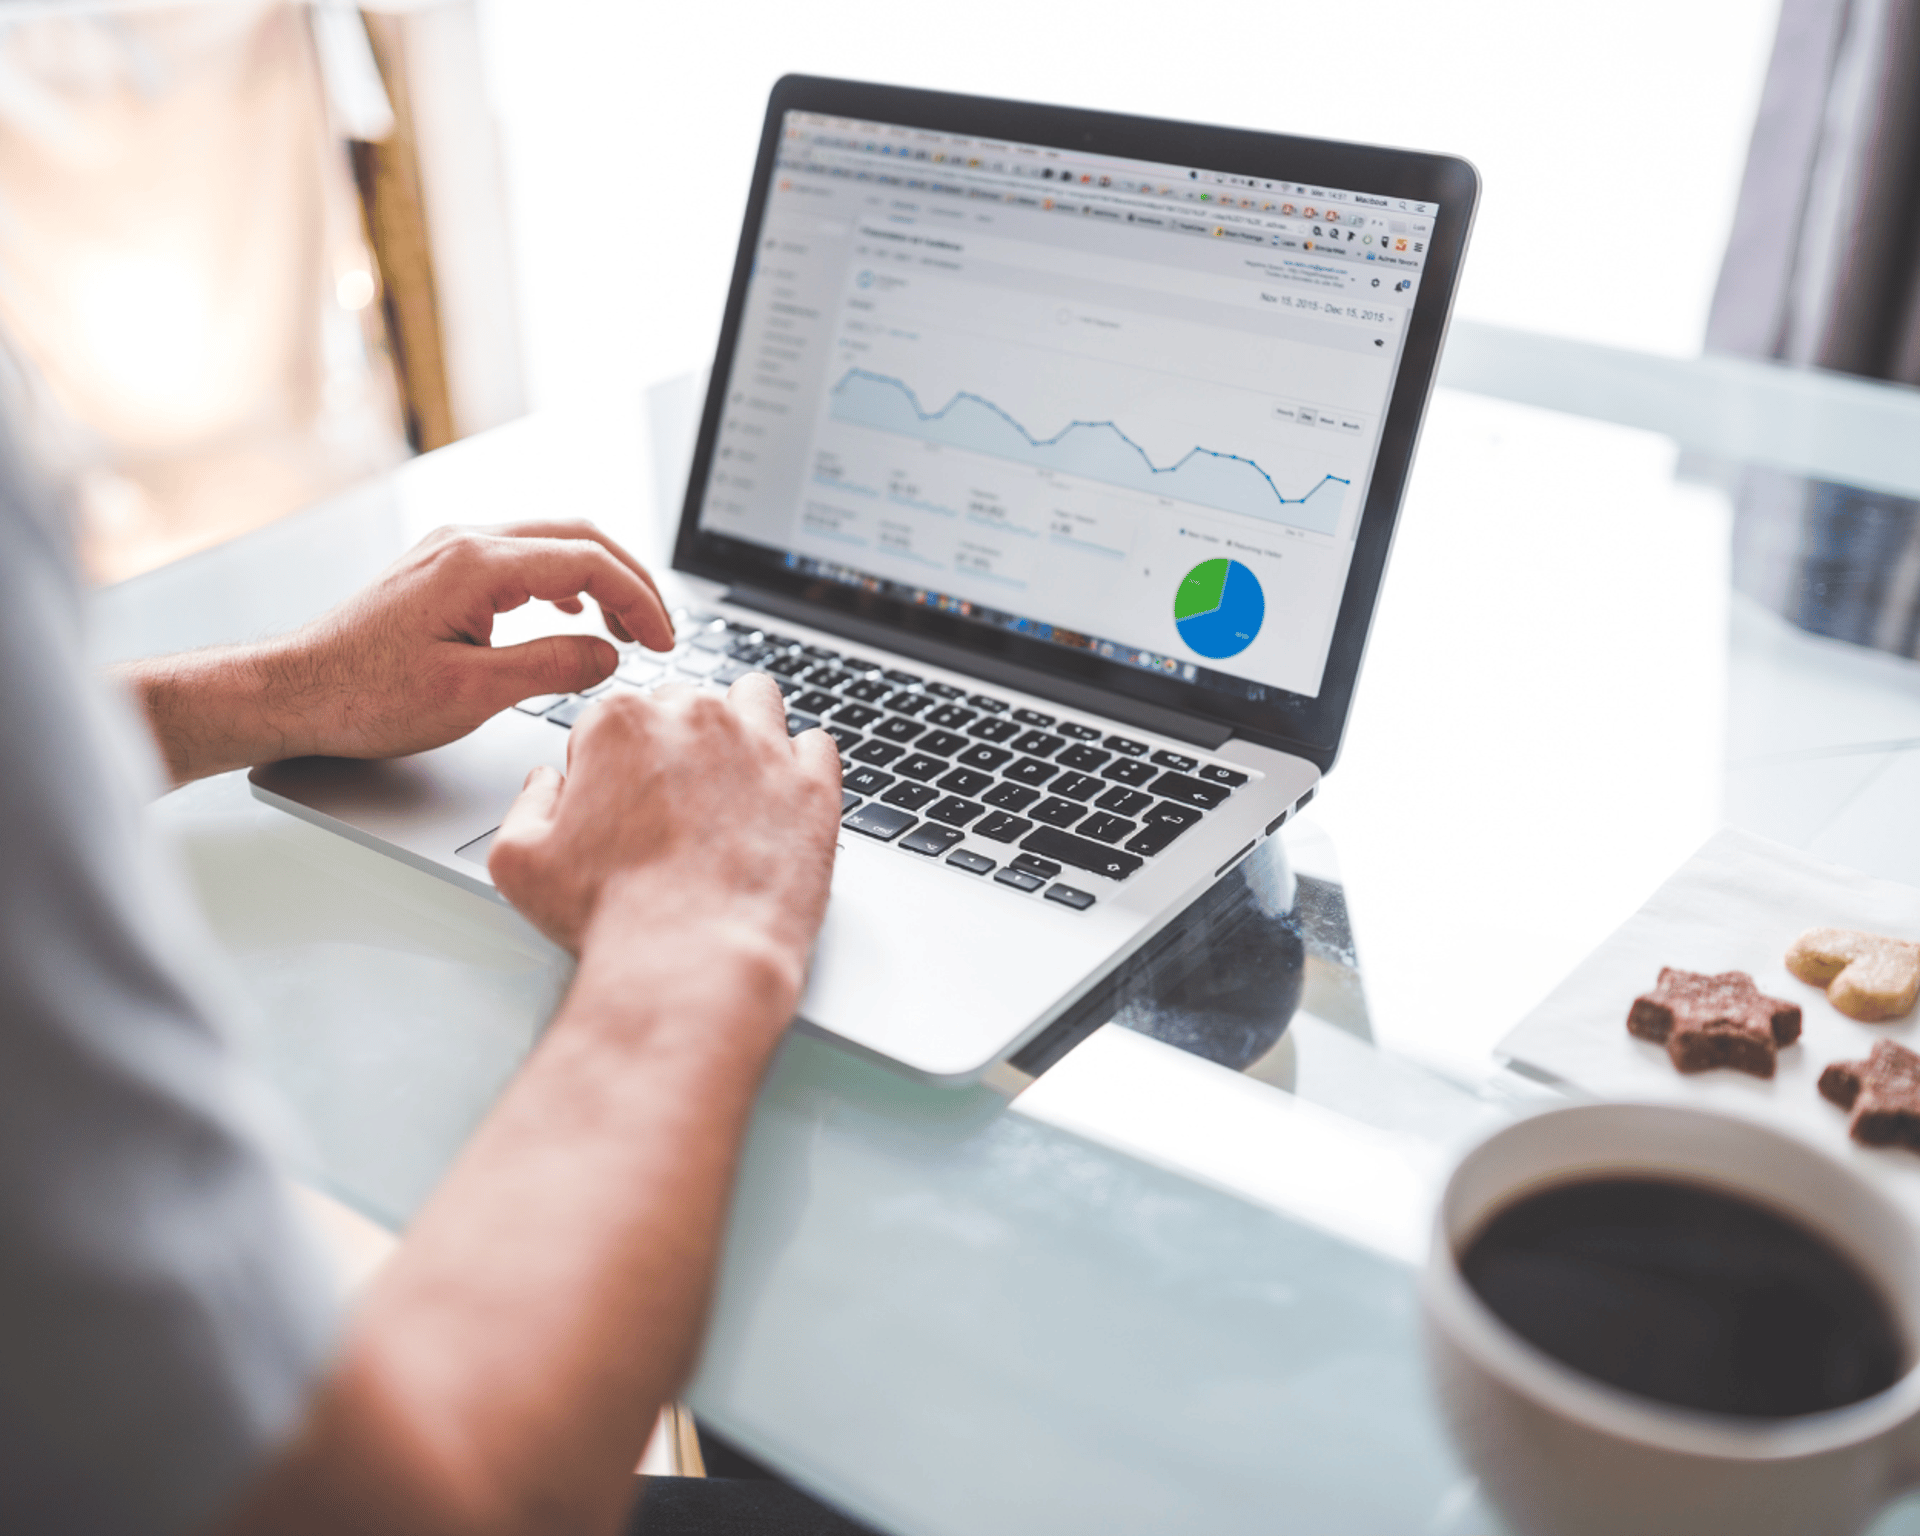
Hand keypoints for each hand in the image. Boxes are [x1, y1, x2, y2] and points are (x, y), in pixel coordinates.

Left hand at [270, 519, 674, 761]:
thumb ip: (550, 667)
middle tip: (661, 630)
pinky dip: (564, 582)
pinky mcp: (443, 569)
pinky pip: (522, 559)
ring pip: (552, 543)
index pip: (588, 561)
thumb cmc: (363, 696)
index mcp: (476, 564)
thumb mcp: (471, 694)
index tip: (664, 640)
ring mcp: (452, 550)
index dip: (640, 599)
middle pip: (578, 537)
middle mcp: (465, 542)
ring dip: (600, 580)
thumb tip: (607, 654)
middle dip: (631, 582)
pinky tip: (572, 613)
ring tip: (627, 627)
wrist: (293, 691)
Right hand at [488, 674, 841, 997]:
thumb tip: (548, 782)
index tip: (616, 803)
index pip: (613, 716)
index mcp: (621, 722)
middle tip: (672, 805)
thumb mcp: (518, 860)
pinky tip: (781, 798)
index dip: (610, 762)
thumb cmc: (611, 917)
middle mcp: (695, 719)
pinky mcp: (814, 785)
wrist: (692, 963)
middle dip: (675, 743)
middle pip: (684, 705)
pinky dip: (801, 764)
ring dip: (742, 726)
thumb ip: (528, 802)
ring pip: (755, 700)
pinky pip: (817, 744)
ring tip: (731, 780)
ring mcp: (762, 747)